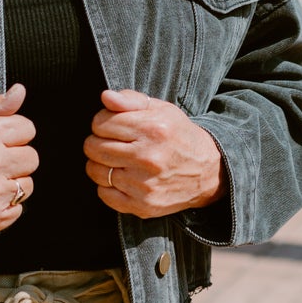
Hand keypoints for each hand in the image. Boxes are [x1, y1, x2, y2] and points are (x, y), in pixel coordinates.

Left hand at [83, 89, 222, 219]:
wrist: (208, 172)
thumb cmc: (179, 136)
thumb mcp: (162, 110)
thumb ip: (131, 99)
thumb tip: (106, 97)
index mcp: (153, 129)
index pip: (100, 123)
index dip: (101, 122)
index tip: (111, 126)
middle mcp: (148, 157)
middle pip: (93, 147)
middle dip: (97, 142)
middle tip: (111, 143)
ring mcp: (144, 184)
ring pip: (95, 171)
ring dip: (100, 164)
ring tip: (116, 160)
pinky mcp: (143, 205)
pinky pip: (104, 194)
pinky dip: (107, 186)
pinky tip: (122, 178)